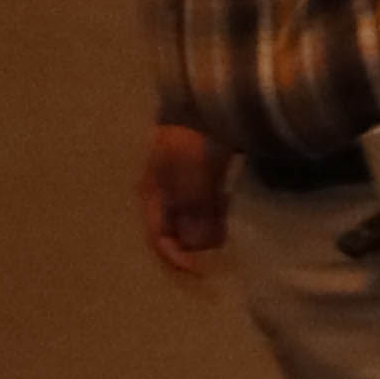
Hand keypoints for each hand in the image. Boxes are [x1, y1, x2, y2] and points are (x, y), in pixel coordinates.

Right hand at [140, 125, 231, 276]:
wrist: (206, 108)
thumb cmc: (192, 147)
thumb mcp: (191, 185)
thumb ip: (193, 216)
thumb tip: (197, 246)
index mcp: (152, 197)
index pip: (157, 238)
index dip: (175, 258)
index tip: (199, 270)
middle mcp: (163, 194)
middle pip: (175, 231)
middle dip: (193, 245)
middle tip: (216, 251)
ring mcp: (182, 184)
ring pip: (192, 220)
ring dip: (206, 231)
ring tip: (224, 233)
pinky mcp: (202, 176)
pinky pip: (206, 206)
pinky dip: (215, 215)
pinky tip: (227, 215)